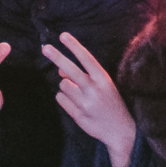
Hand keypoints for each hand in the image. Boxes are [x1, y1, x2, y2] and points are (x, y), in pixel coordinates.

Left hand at [41, 33, 136, 166]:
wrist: (120, 130)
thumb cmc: (110, 102)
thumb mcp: (103, 85)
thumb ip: (83, 75)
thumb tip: (60, 68)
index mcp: (103, 79)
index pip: (86, 58)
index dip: (74, 46)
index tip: (63, 36)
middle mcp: (94, 90)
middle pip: (71, 70)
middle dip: (57, 57)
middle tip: (45, 48)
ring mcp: (85, 103)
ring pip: (63, 85)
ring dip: (66, 86)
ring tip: (78, 93)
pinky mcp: (77, 115)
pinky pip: (60, 98)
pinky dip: (64, 98)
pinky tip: (75, 103)